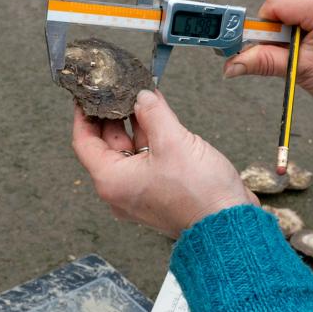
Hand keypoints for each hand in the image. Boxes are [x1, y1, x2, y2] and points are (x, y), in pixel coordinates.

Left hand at [71, 90, 257, 237]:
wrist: (228, 224)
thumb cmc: (199, 192)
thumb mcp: (173, 141)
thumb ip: (153, 113)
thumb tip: (142, 96)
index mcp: (112, 180)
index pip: (84, 142)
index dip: (84, 114)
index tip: (88, 94)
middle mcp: (120, 189)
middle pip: (107, 145)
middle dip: (116, 114)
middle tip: (122, 87)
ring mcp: (140, 192)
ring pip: (130, 151)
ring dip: (137, 124)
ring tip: (145, 96)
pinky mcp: (159, 191)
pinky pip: (147, 160)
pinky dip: (152, 139)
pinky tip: (161, 116)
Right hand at [223, 0, 312, 102]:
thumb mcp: (302, 71)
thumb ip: (265, 62)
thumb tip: (232, 65)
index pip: (278, 2)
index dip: (267, 25)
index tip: (268, 45)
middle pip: (294, 6)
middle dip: (287, 31)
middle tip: (296, 55)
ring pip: (309, 10)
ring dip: (304, 31)